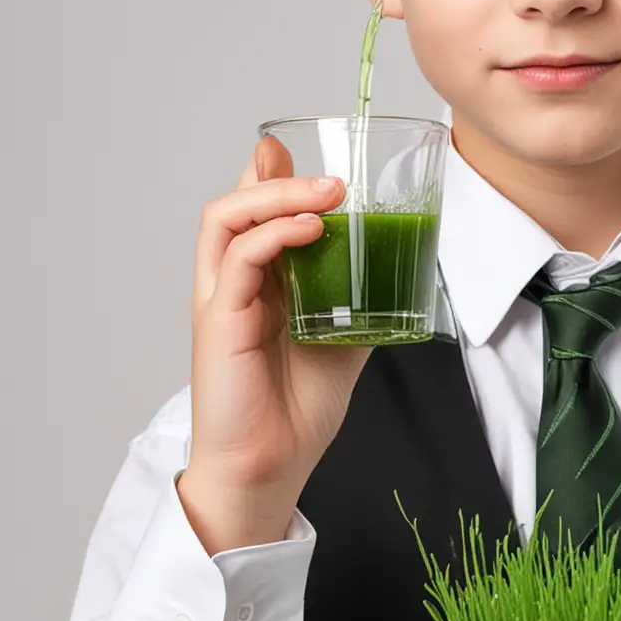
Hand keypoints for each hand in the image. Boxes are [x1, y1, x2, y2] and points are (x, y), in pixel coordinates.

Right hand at [179, 134, 372, 552]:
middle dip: (277, 176)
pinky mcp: (221, 322)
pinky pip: (239, 261)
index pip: (250, 214)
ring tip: (325, 193)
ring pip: (226, 219)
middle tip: (333, 177)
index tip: (302, 154)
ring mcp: (222, 300)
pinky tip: (310, 230)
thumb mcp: (344, 341)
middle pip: (233, 205)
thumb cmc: (296, 409)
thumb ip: (360, 304)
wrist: (270, 466)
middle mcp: (231, 285)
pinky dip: (273, 235)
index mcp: (255, 284)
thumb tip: (399, 275)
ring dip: (275, 195)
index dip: (270, 177)